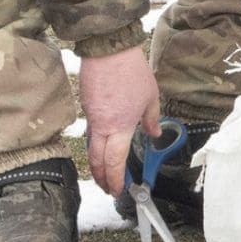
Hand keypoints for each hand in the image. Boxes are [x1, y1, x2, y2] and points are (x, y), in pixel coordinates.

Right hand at [77, 45, 160, 194]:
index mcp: (120, 127)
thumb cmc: (132, 72)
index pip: (114, 162)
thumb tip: (154, 134)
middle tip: (108, 189)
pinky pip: (90, 133)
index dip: (114, 180)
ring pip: (91, 148)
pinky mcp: (86, 108)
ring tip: (104, 174)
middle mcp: (102, 127)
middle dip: (102, 179)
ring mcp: (91, 118)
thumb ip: (152, 119)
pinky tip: (101, 148)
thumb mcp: (151, 97)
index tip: (118, 190)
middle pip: (97, 161)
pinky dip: (94, 146)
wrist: (108, 51)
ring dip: (97, 165)